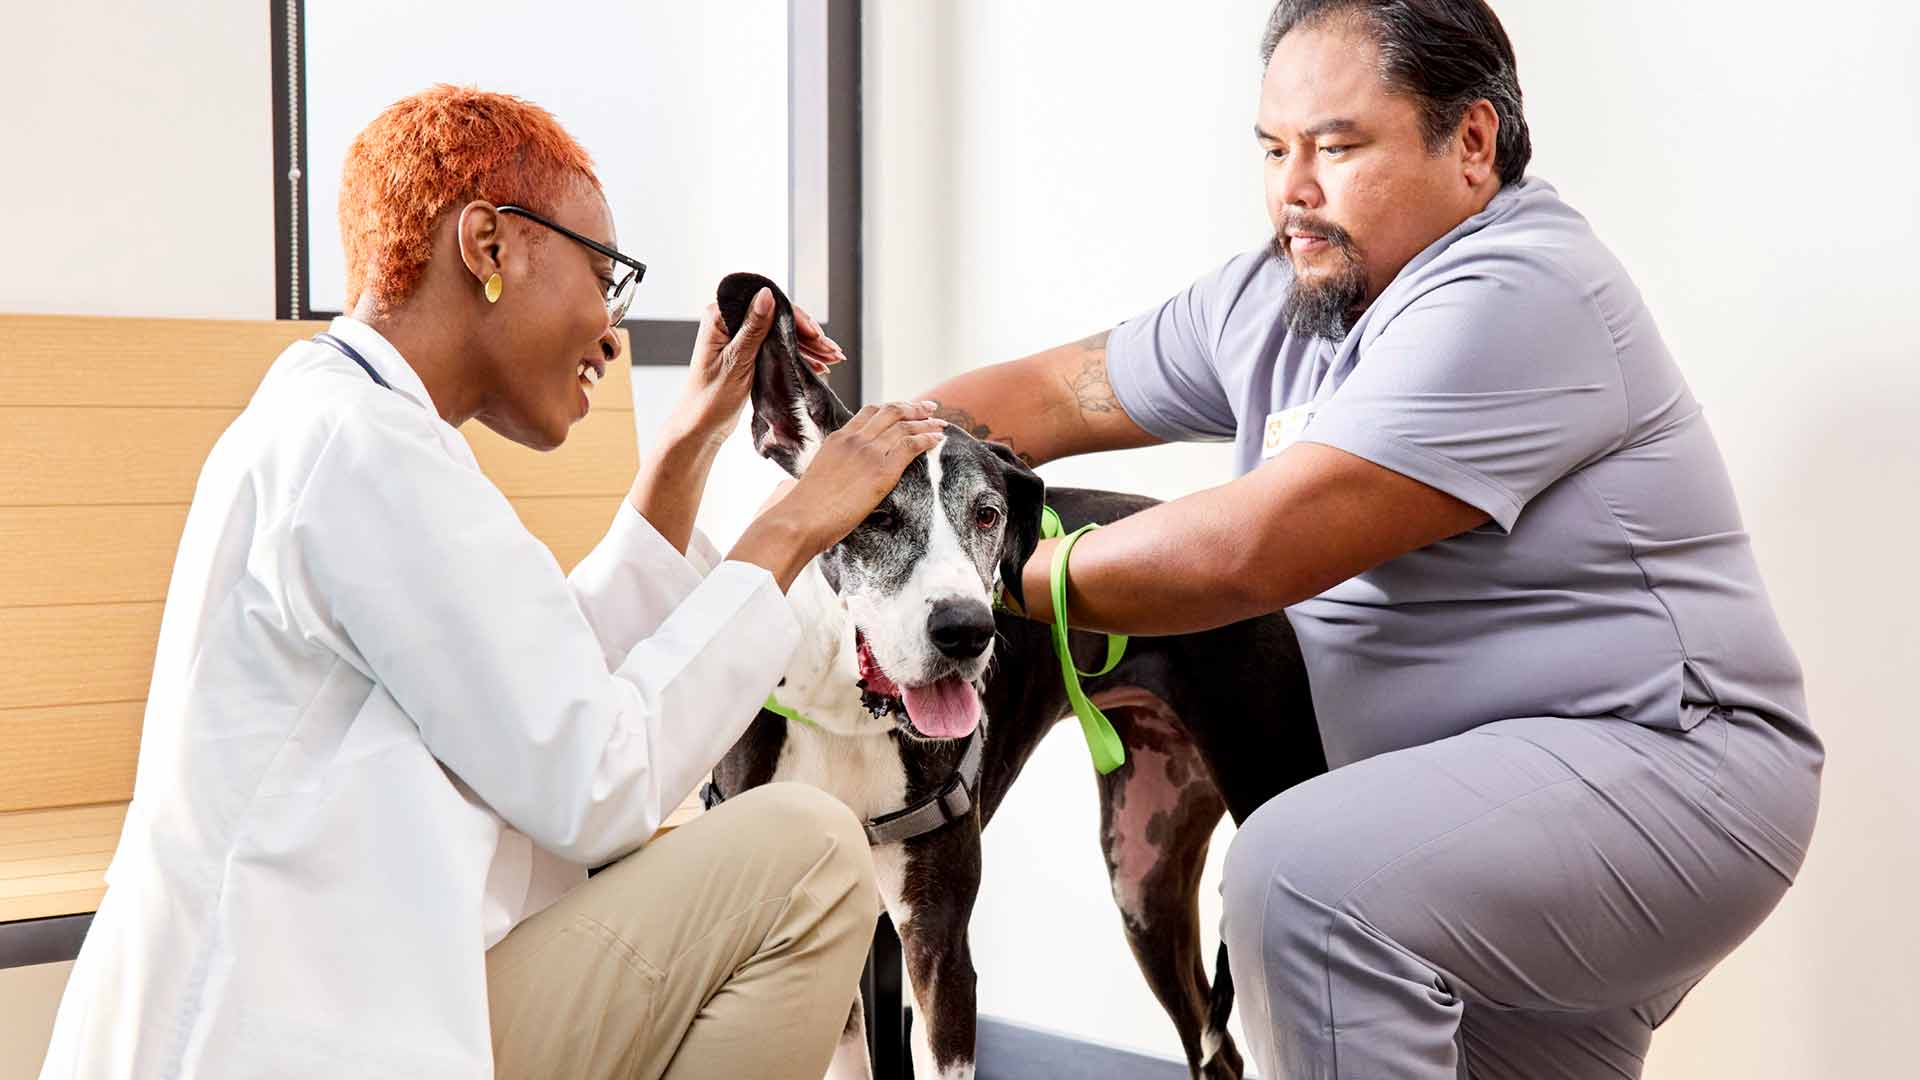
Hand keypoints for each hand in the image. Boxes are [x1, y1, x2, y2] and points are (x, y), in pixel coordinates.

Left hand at [670, 290, 846, 444]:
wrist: (700, 426)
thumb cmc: (710, 397)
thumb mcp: (736, 361)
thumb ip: (753, 327)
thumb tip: (767, 294)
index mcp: (720, 317)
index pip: (765, 303)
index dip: (795, 317)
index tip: (815, 334)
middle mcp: (729, 322)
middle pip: (777, 318)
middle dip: (807, 335)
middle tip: (832, 351)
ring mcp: (739, 338)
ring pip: (781, 334)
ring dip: (808, 346)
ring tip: (833, 359)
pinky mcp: (747, 354)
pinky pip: (777, 347)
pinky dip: (797, 356)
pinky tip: (818, 365)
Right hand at [729, 402, 945, 588]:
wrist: (801, 518)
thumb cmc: (805, 509)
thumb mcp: (819, 477)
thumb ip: (834, 470)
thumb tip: (839, 481)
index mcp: (837, 438)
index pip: (869, 413)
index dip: (890, 409)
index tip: (904, 409)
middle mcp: (854, 439)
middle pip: (890, 412)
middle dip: (913, 407)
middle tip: (929, 407)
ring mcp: (868, 452)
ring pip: (904, 426)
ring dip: (926, 422)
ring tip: (941, 423)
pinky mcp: (882, 470)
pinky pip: (911, 445)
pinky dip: (928, 439)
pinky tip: (938, 439)